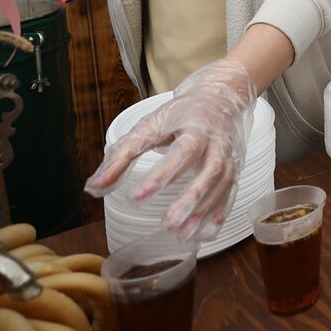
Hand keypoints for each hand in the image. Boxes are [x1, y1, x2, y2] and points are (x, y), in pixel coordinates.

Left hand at [85, 60, 256, 238]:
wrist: (221, 97)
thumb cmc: (182, 113)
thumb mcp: (150, 126)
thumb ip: (123, 155)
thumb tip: (95, 187)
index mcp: (196, 127)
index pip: (182, 152)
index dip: (161, 175)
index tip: (137, 197)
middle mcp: (217, 141)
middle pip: (211, 170)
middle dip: (191, 198)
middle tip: (167, 223)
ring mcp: (230, 155)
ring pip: (223, 183)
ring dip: (205, 210)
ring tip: (184, 234)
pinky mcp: (235, 166)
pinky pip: (231, 191)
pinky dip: (220, 210)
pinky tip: (208, 230)